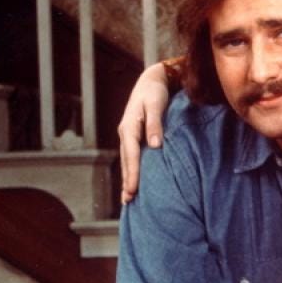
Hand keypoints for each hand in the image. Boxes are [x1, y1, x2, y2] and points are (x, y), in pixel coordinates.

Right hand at [119, 61, 171, 203]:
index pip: (131, 155)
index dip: (132, 173)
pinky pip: (131, 156)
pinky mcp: (134, 136)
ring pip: (127, 161)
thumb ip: (155, 124)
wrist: (151, 81)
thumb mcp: (156, 105)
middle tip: (128, 201)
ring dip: (127, 178)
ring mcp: (128, 135)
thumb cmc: (155, 93)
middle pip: (126, 161)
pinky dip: (131, 169)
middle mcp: (125, 133)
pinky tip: (133, 180)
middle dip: (127, 181)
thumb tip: (155, 145)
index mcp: (129, 127)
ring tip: (128, 197)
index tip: (134, 189)